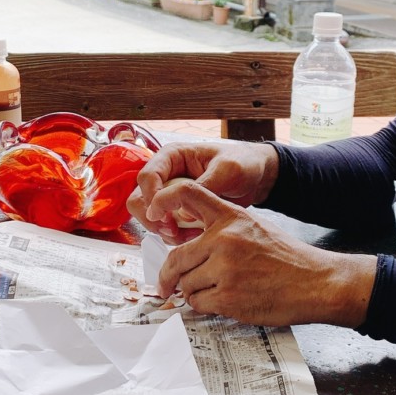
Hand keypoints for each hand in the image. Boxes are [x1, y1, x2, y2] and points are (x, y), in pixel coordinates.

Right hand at [128, 140, 279, 242]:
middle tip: (172, 231)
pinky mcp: (177, 210)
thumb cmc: (243, 164)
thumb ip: (204, 186)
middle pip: (139, 198)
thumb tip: (182, 211)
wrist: (257, 177)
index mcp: (172, 156)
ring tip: (188, 237)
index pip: (147, 177)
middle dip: (152, 218)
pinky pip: (164, 226)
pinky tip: (194, 238)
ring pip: (148, 215)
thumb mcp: (228, 170)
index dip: (151, 198)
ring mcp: (169, 193)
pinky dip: (174, 235)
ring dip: (163, 230)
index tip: (164, 216)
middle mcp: (166, 174)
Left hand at [151, 181, 376, 327]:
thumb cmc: (286, 257)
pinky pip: (197, 304)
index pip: (187, 193)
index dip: (162, 201)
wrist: (315, 282)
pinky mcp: (228, 297)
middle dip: (168, 276)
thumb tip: (188, 244)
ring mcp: (224, 269)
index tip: (151, 215)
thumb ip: (221, 228)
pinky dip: (203, 306)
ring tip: (214, 291)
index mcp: (231, 216)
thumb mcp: (254, 226)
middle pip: (175, 257)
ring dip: (192, 292)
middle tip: (164, 285)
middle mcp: (224, 239)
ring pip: (186, 284)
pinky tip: (222, 301)